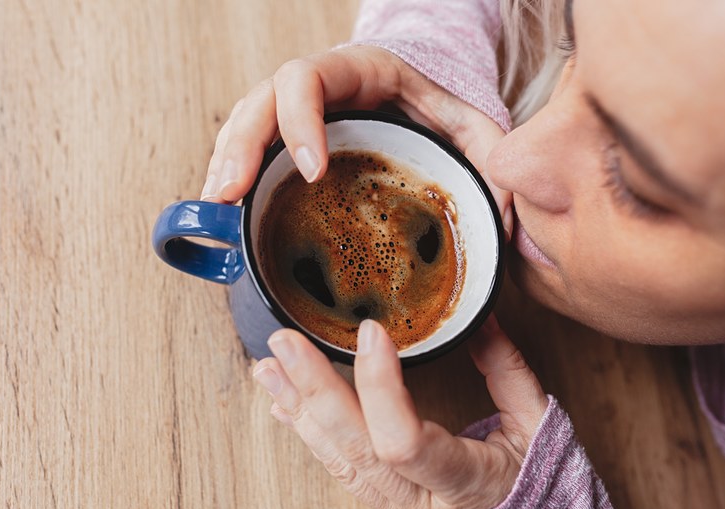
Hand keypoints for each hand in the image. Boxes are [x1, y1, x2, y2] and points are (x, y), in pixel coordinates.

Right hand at [201, 45, 512, 237]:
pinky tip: (226, 209)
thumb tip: (508, 220)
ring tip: (216, 208)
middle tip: (228, 194)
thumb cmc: (443, 107)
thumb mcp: (474, 125)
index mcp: (358, 71)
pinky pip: (250, 147)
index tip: (311, 171)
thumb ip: (491, 158)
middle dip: (240, 147)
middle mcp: (317, 86)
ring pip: (245, 123)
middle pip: (260, 101)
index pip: (308, 77)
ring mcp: (298, 111)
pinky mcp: (289, 137)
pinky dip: (233, 175)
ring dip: (225, 163)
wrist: (426, 95)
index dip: (299, 120)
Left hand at [252, 316, 547, 508]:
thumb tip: (480, 318)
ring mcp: (394, 505)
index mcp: (463, 482)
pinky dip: (306, 430)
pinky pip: (335, 467)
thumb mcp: (536, 428)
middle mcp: (418, 501)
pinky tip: (281, 403)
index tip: (370, 332)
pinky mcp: (381, 499)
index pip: (404, 441)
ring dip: (298, 407)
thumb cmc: (536, 486)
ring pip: (335, 458)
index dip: (380, 386)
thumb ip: (506, 371)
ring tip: (269, 367)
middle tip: (286, 343)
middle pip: (354, 448)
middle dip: (315, 390)